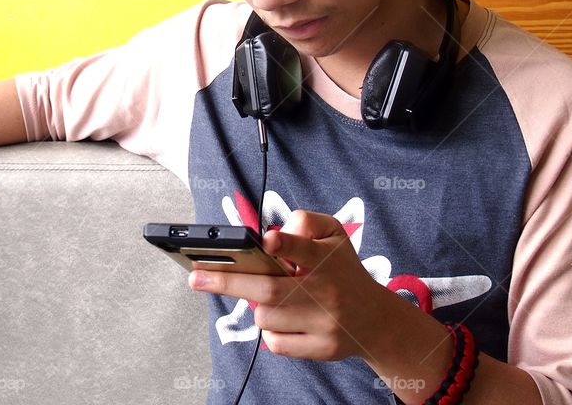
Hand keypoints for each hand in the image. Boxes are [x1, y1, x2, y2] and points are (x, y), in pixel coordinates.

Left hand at [188, 209, 385, 360]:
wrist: (375, 319)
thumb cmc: (343, 269)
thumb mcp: (334, 233)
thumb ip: (305, 222)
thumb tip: (270, 236)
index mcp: (327, 259)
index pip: (303, 248)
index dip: (284, 244)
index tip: (266, 242)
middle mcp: (326, 291)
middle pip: (268, 290)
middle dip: (227, 282)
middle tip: (196, 278)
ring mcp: (324, 323)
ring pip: (266, 317)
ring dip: (258, 307)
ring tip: (270, 297)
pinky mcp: (321, 349)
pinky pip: (276, 343)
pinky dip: (271, 331)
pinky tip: (283, 319)